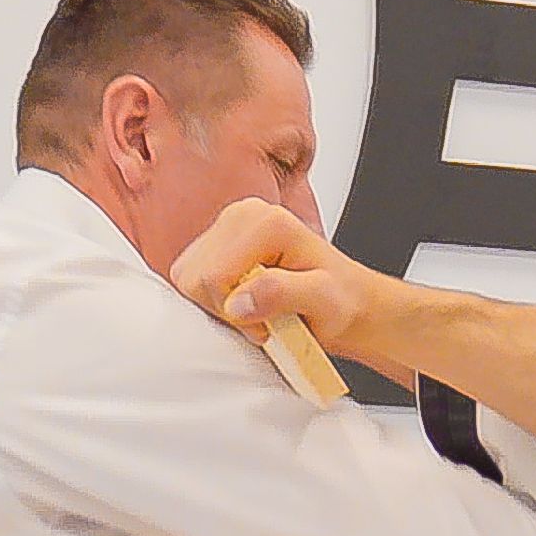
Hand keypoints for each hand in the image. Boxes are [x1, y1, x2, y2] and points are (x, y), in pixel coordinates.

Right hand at [168, 198, 378, 355]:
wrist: (347, 300)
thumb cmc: (340, 300)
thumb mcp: (323, 300)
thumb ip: (281, 294)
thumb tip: (238, 301)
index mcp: (266, 221)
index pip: (212, 276)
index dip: (234, 310)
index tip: (267, 320)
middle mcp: (242, 215)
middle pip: (193, 276)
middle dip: (224, 307)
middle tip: (263, 315)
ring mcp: (227, 227)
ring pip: (188, 279)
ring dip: (219, 304)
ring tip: (258, 307)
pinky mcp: (218, 243)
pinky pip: (192, 279)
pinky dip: (215, 300)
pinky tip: (246, 300)